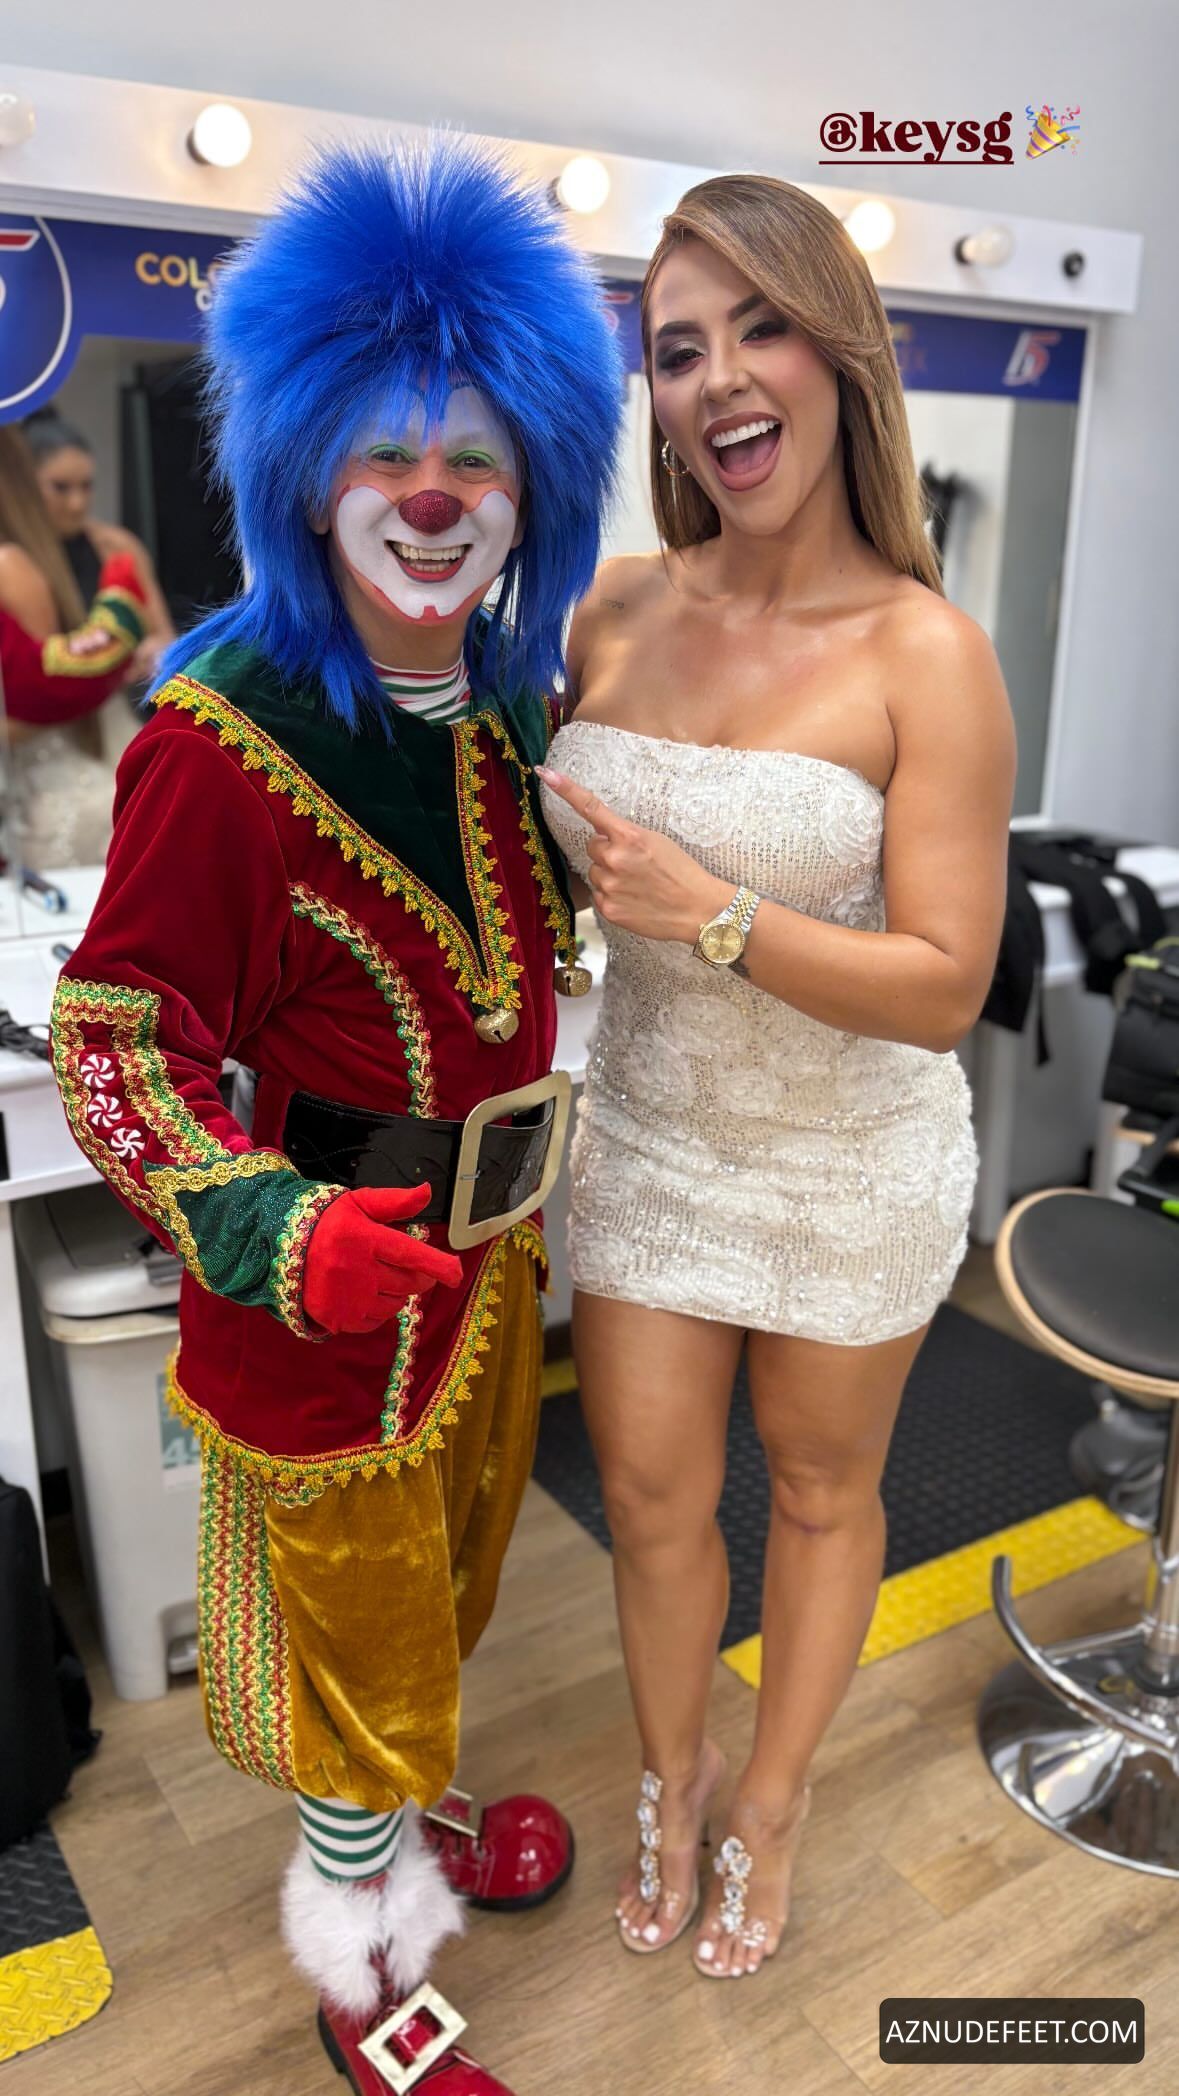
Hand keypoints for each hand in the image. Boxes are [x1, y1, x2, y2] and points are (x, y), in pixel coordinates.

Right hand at [302, 1182, 462, 1335]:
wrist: (281, 1245)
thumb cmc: (327, 1221)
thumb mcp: (359, 1202)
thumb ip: (394, 1202)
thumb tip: (427, 1192)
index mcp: (365, 1239)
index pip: (411, 1255)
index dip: (438, 1265)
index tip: (456, 1273)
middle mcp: (358, 1271)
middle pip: (409, 1283)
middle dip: (419, 1276)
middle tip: (412, 1267)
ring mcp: (347, 1298)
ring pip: (394, 1304)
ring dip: (398, 1293)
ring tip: (381, 1277)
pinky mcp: (338, 1318)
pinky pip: (375, 1321)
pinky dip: (378, 1311)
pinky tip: (367, 1294)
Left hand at [536, 764, 728, 943]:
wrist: (697, 910)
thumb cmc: (681, 872)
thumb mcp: (657, 841)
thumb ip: (625, 836)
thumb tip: (600, 839)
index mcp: (629, 836)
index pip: (591, 808)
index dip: (566, 789)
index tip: (545, 773)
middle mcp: (614, 859)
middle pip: (592, 847)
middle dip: (607, 852)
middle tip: (635, 864)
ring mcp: (609, 885)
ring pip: (594, 872)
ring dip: (610, 875)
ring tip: (638, 884)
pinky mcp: (607, 908)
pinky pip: (598, 894)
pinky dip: (612, 896)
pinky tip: (634, 899)